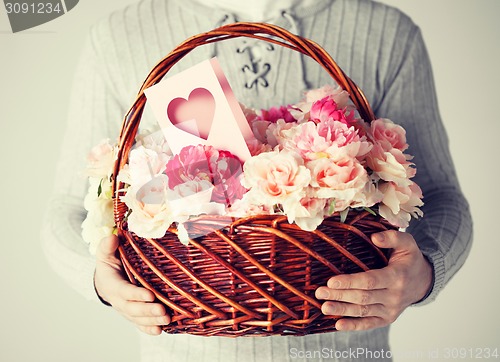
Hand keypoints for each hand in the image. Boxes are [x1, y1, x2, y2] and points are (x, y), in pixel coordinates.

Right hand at [94, 235, 170, 334]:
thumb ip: (107, 247)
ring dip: (152, 321)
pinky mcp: (132, 314)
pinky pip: (140, 324)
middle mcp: (118, 300)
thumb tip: (112, 239)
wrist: (105, 280)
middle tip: (163, 311)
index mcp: (112, 284)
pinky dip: (149, 329)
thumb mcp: (105, 253)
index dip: (136, 294)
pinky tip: (160, 331)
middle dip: (148, 311)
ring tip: (167, 320)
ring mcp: (126, 309)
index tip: (150, 295)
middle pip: (133, 309)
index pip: (124, 291)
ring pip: (138, 318)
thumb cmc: (109, 263)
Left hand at [315, 230, 432, 330]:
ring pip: (363, 311)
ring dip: (342, 310)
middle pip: (363, 297)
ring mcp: (391, 310)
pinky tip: (338, 325)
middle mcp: (394, 296)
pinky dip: (354, 326)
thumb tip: (374, 237)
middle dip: (340, 295)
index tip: (331, 281)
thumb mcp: (406, 242)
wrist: (423, 281)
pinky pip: (369, 324)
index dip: (350, 282)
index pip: (370, 281)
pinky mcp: (387, 318)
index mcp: (397, 276)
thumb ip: (391, 237)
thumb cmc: (409, 259)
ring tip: (324, 307)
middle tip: (320, 292)